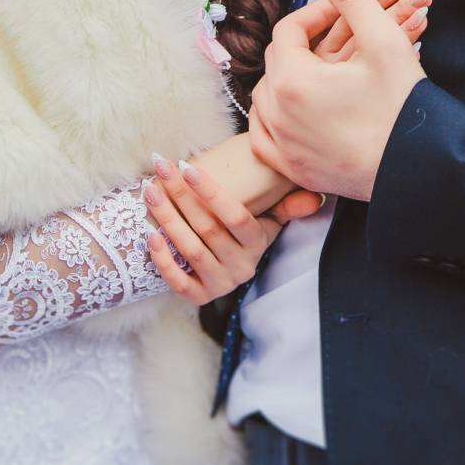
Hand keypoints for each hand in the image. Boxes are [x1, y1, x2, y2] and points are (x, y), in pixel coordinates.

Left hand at [143, 155, 322, 304]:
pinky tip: (149, 234)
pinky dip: (163, 260)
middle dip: (180, 195)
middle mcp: (242, 266)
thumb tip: (315, 197)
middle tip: (159, 168)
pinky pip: (179, 282)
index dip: (210, 192)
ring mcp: (221, 284)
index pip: (235, 216)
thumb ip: (286, 205)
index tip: (185, 166)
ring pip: (190, 250)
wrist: (225, 266)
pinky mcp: (200, 297)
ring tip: (150, 191)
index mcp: (258, 243)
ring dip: (167, 219)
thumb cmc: (241, 232)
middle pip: (207, 228)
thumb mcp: (267, 219)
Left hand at [250, 0, 426, 202]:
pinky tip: (294, 111)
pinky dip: (275, 120)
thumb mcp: (384, 41)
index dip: (315, 14)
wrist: (422, 170)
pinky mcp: (293, 170)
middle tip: (335, 38)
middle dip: (304, 44)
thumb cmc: (404, 107)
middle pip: (277, 61)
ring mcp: (282, 146)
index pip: (289, 30)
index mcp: (293, 80)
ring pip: (267, 98)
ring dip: (286, 79)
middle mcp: (277, 114)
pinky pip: (265, 138)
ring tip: (318, 69)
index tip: (340, 12)